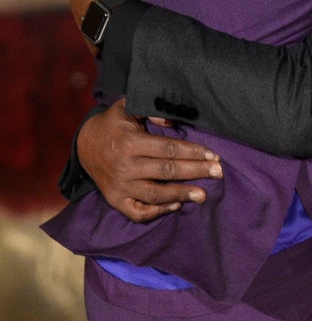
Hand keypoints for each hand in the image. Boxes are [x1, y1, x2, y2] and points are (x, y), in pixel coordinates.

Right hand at [78, 99, 223, 222]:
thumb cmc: (113, 125)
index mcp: (130, 143)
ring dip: (181, 194)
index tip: (214, 156)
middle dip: (196, 172)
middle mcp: (125, 167)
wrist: (84, 146)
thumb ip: (150, 110)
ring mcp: (120, 186)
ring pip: (156, 194)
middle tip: (219, 173)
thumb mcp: (127, 108)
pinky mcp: (115, 201)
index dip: (193, 152)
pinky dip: (157, 211)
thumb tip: (172, 121)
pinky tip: (176, 205)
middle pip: (167, 171)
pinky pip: (138, 212)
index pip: (169, 149)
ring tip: (203, 195)